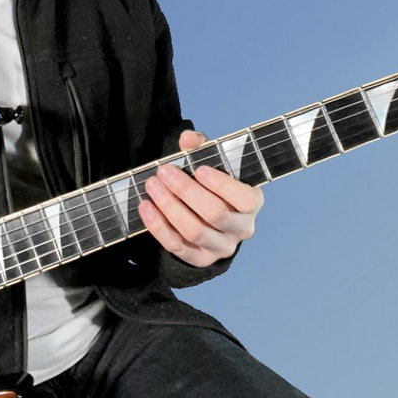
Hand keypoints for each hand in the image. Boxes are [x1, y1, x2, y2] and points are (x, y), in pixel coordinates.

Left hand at [138, 129, 264, 266]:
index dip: (222, 185)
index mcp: (252, 203)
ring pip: (194, 231)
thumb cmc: (213, 184)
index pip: (244, 199)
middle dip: (186, 191)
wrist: (209, 216)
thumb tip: (187, 138)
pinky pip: (177, 247)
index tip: (199, 169)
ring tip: (152, 185)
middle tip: (164, 172)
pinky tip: (145, 207)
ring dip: (169, 207)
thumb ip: (202, 147)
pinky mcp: (200, 259)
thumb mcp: (212, 162)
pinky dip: (158, 227)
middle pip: (215, 213)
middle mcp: (241, 229)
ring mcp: (222, 247)